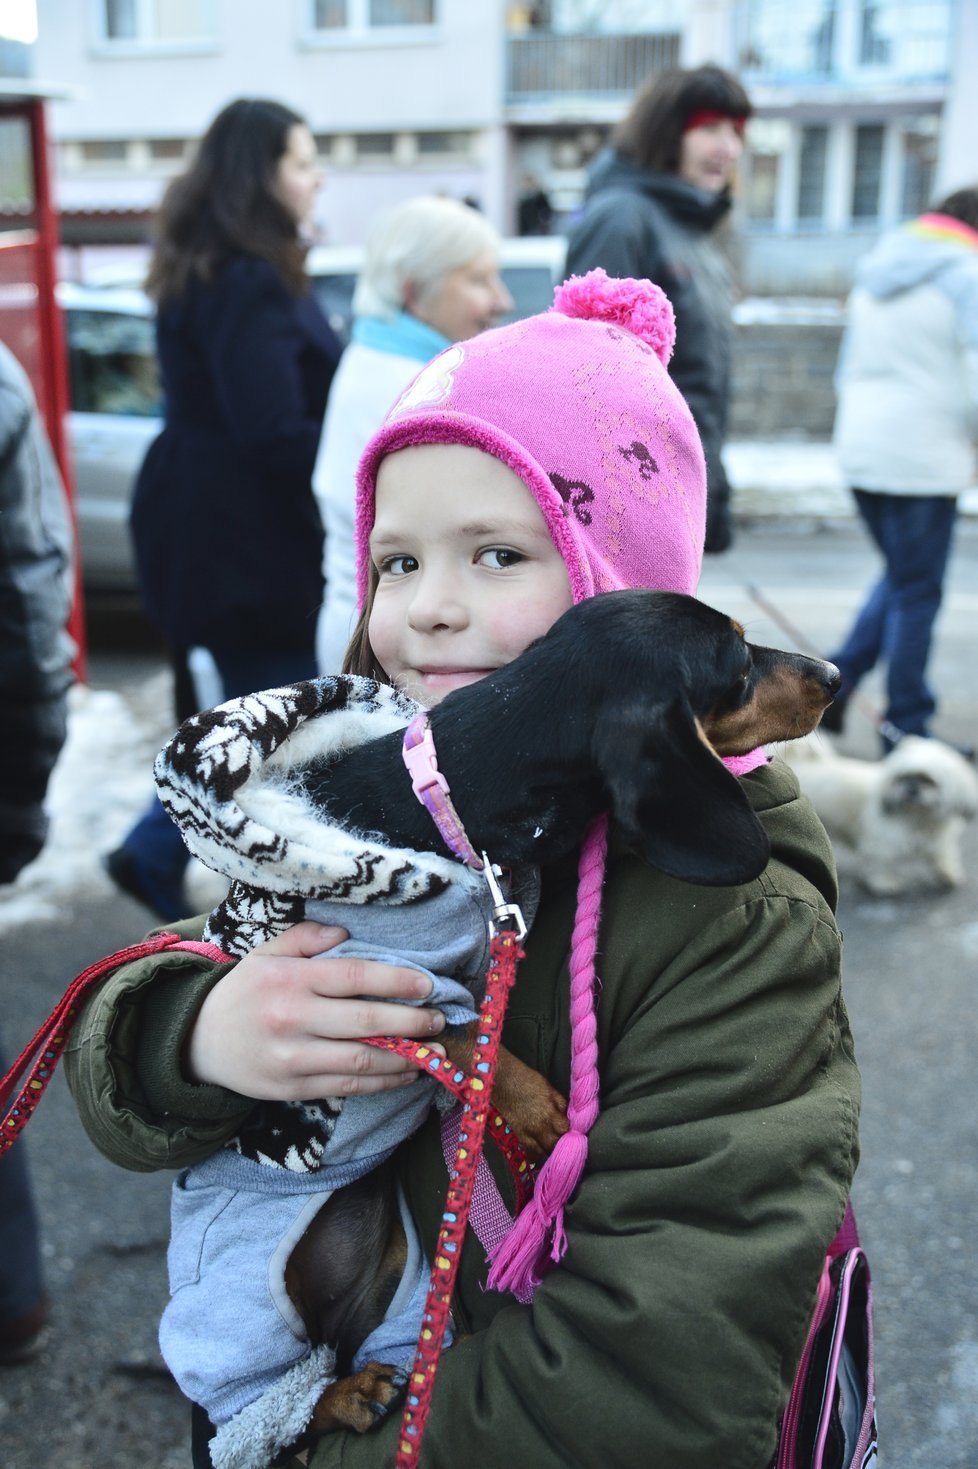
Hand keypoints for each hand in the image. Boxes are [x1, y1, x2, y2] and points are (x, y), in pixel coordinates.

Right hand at [186, 921, 445, 1100]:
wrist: (195, 1042)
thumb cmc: (241, 992)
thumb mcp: (267, 954)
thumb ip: (306, 938)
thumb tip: (345, 932)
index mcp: (291, 979)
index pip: (355, 977)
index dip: (397, 981)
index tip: (427, 985)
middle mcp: (293, 1019)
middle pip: (366, 1022)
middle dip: (411, 1022)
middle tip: (438, 1020)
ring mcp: (293, 1058)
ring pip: (361, 1061)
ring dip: (404, 1058)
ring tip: (432, 1052)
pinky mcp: (292, 1088)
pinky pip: (347, 1088)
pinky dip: (381, 1082)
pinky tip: (405, 1073)